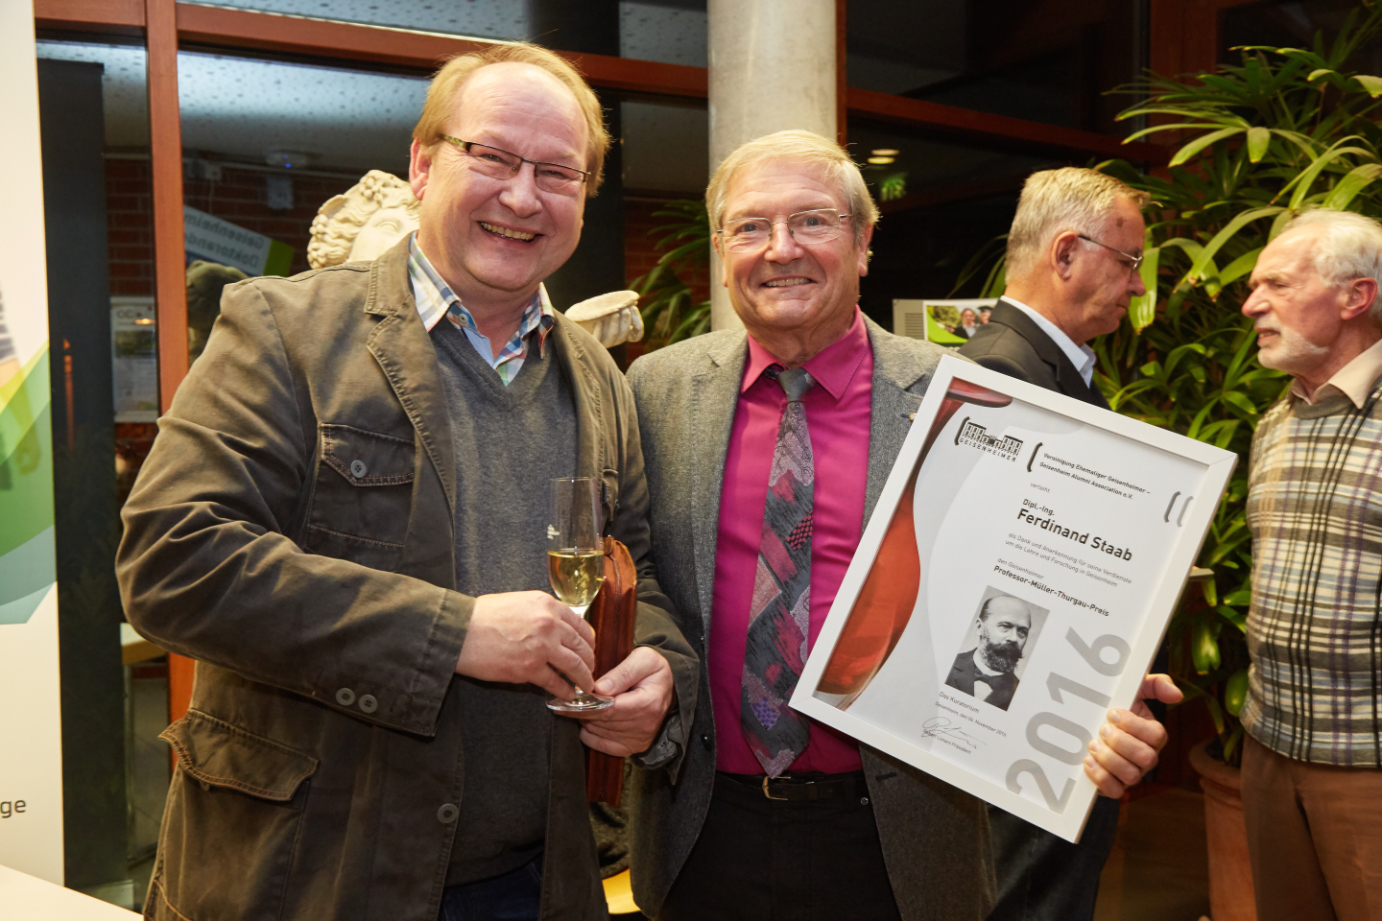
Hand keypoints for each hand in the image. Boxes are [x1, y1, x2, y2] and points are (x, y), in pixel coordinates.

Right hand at [456, 591, 595, 699]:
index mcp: (548, 605)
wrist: (460, 630)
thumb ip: (542, 612)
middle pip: (583, 646)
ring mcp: (542, 647)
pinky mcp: (530, 668)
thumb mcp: (520, 602)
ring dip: (584, 678)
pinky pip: (556, 682)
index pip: (581, 624)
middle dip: (590, 661)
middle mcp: (550, 624)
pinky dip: (565, 690)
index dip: (589, 640)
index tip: (589, 649)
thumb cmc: (483, 615)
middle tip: (589, 670)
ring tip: (585, 685)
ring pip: (575, 665)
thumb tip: (556, 628)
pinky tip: (567, 694)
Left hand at [570, 646, 674, 756]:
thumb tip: (599, 688)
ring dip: (586, 721)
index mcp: (648, 703)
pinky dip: (590, 733)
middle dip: (583, 710)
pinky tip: (592, 720)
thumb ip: (622, 672)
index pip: (609, 709)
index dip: (587, 704)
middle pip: (602, 722)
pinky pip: (600, 745)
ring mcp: (638, 740)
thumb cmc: (654, 671)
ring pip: (598, 733)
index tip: (573, 696)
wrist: (669, 689)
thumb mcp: (644, 659)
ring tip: (586, 706)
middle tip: (573, 699)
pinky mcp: (632, 748)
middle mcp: (645, 726)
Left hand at [1084, 673, 1181, 797]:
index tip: (1113, 713)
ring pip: (1131, 776)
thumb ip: (1157, 684)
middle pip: (1146, 758)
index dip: (1134, 725)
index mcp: (1153, 735)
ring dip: (1109, 759)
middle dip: (1121, 742)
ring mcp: (1131, 773)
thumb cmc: (1116, 704)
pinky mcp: (1113, 785)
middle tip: (1102, 729)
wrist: (1089, 720)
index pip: (1156, 735)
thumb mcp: (1135, 688)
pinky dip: (1101, 778)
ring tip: (1093, 744)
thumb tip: (1176, 694)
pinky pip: (1114, 791)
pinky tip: (1088, 761)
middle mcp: (1146, 757)